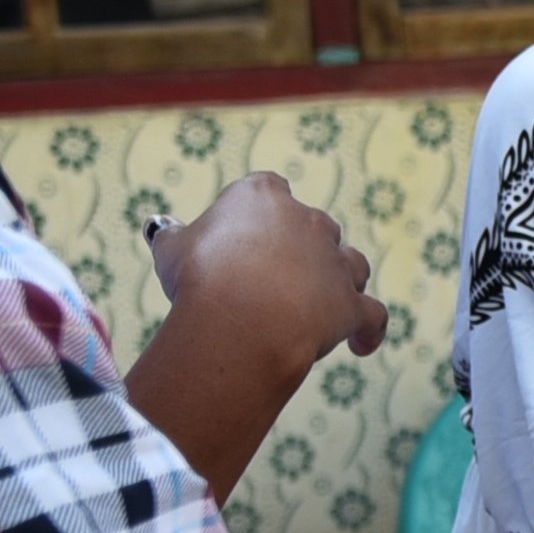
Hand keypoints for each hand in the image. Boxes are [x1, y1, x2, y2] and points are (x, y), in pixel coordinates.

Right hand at [149, 170, 390, 362]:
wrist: (237, 319)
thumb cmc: (200, 279)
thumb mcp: (172, 252)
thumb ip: (173, 236)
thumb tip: (161, 229)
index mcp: (262, 197)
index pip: (268, 188)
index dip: (258, 211)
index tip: (244, 233)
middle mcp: (308, 221)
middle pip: (315, 226)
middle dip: (301, 249)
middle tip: (272, 281)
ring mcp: (335, 262)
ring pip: (351, 264)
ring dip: (340, 281)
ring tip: (320, 307)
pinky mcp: (352, 303)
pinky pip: (372, 315)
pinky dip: (369, 330)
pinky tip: (362, 344)